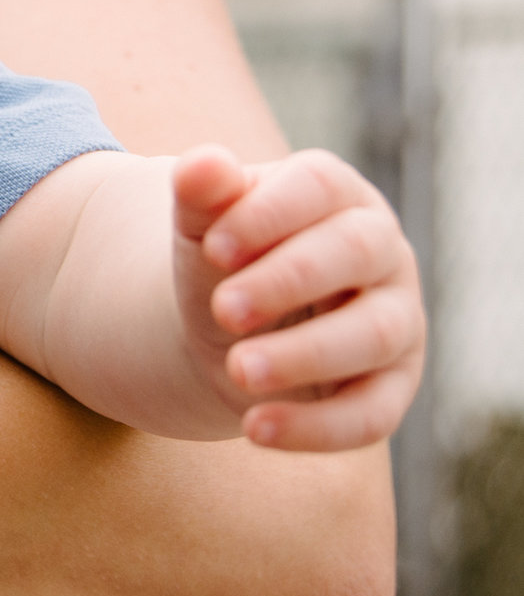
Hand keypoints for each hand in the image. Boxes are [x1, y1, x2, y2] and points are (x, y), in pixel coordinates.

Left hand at [172, 145, 424, 451]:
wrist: (225, 325)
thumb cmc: (223, 259)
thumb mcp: (203, 226)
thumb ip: (201, 195)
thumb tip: (200, 165)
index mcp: (335, 196)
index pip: (319, 188)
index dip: (268, 215)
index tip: (211, 247)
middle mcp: (381, 252)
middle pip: (356, 252)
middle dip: (287, 281)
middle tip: (222, 309)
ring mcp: (396, 320)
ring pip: (374, 334)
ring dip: (304, 355)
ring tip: (237, 369)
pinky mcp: (391, 387)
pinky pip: (372, 413)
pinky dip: (316, 427)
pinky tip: (255, 429)